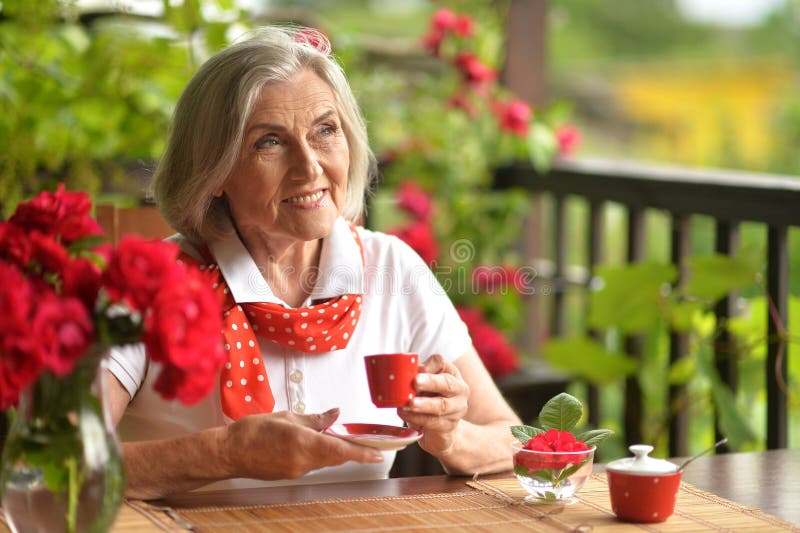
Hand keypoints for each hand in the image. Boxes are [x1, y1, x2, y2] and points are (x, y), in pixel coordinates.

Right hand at [222, 408, 383, 479]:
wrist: (229, 452)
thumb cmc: (252, 431)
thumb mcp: (286, 416)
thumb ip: (314, 418)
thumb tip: (334, 414)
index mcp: (302, 442)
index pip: (340, 450)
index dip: (362, 453)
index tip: (377, 454)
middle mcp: (302, 461)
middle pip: (336, 457)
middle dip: (351, 450)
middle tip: (366, 443)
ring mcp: (296, 470)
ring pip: (325, 461)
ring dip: (334, 451)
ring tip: (339, 438)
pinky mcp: (290, 474)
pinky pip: (312, 464)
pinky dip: (320, 454)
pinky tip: (317, 444)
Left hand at [397, 354, 469, 457]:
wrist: (440, 430)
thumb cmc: (429, 400)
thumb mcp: (423, 386)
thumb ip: (415, 378)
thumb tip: (399, 375)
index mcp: (451, 373)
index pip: (442, 363)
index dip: (429, 364)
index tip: (417, 369)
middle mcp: (458, 389)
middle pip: (447, 383)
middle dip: (431, 382)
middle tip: (416, 382)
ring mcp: (456, 409)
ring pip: (442, 405)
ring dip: (424, 404)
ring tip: (410, 404)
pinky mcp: (449, 426)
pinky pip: (433, 422)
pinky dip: (418, 418)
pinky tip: (406, 414)